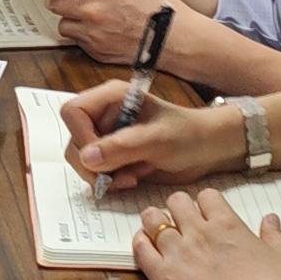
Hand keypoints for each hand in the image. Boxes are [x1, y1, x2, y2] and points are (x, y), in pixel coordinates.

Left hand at [25, 0, 178, 61]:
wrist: (175, 39)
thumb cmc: (160, 8)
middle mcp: (92, 11)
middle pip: (54, 1)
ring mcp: (92, 34)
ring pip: (62, 23)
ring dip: (70, 17)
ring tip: (90, 15)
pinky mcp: (95, 51)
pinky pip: (77, 40)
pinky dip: (83, 34)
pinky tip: (100, 30)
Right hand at [59, 77, 244, 192]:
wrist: (207, 149)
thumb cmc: (187, 134)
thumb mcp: (156, 140)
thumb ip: (121, 147)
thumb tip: (86, 157)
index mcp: (111, 98)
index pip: (73, 112)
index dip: (81, 137)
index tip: (101, 158)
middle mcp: (104, 115)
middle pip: (74, 140)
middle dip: (92, 164)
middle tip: (117, 177)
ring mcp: (107, 136)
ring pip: (82, 160)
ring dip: (102, 176)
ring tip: (130, 178)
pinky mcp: (113, 156)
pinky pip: (96, 172)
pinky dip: (109, 181)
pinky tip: (132, 179)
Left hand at [131, 187, 280, 279]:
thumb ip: (273, 234)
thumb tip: (270, 220)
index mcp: (227, 224)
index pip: (207, 196)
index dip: (204, 204)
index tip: (205, 214)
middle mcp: (199, 233)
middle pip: (176, 202)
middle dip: (177, 209)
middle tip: (179, 222)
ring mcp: (178, 254)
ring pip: (153, 220)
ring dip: (154, 222)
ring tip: (157, 230)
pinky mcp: (164, 278)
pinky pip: (141, 249)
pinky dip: (140, 243)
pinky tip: (144, 244)